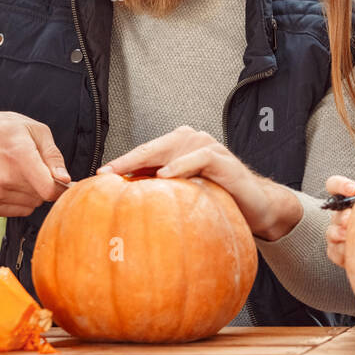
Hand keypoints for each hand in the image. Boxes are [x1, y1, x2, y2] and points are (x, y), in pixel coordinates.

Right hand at [0, 106, 68, 217]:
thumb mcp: (35, 131)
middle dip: (46, 184)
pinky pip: (19, 211)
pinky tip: (11, 182)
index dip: (62, 187)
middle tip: (35, 167)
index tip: (63, 181)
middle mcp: (4, 177)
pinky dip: (21, 200)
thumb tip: (65, 180)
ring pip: (32, 204)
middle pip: (42, 197)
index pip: (49, 189)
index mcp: (19, 155)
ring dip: (33, 192)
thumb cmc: (3, 130)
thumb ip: (53, 157)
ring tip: (19, 172)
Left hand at [97, 126, 302, 239]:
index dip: (122, 163)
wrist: (256, 208)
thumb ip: (161, 197)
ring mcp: (208, 148)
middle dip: (126, 160)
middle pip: (152, 147)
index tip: (98, 178)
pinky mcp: (222, 159)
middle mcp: (190, 142)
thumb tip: (122, 212)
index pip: (144, 154)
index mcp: (178, 149)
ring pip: (171, 147)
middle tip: (105, 173)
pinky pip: (198, 158)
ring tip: (125, 172)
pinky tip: (164, 176)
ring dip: (147, 159)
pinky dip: (181, 166)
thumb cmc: (218, 203)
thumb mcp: (184, 200)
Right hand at [323, 175, 354, 267]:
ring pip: (332, 233)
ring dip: (341, 236)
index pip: (335, 185)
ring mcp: (335, 232)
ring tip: (353, 239)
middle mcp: (339, 215)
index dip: (340, 185)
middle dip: (343, 216)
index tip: (353, 189)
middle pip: (336, 213)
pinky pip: (334, 251)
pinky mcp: (335, 250)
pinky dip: (343, 253)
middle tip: (350, 220)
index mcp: (348, 200)